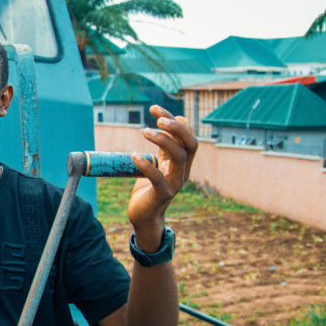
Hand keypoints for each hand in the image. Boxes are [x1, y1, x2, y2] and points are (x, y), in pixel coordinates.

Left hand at [128, 105, 197, 250]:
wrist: (145, 216)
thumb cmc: (149, 188)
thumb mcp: (159, 163)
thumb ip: (165, 146)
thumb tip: (173, 120)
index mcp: (182, 162)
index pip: (186, 135)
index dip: (174, 120)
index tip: (154, 108)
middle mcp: (183, 171)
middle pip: (191, 144)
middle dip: (177, 128)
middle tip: (158, 117)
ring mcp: (175, 183)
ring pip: (178, 157)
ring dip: (163, 141)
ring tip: (144, 131)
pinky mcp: (162, 194)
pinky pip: (158, 178)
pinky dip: (146, 165)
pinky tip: (134, 155)